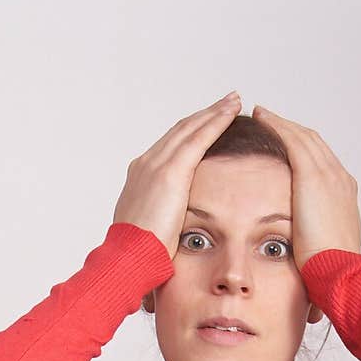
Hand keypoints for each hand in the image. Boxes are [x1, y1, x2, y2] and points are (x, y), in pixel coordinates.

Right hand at [112, 93, 241, 258]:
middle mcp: (146, 164)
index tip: (207, 124)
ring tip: (233, 101)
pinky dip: (216, 122)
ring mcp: (156, 165)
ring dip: (214, 112)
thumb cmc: (139, 256)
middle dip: (204, 115)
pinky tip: (231, 112)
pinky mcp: (171, 172)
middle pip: (180, 131)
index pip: (170, 147)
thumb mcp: (151, 232)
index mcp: (141, 178)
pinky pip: (199, 138)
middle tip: (226, 102)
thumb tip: (172, 230)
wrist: (127, 260)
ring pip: (190, 128)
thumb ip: (163, 220)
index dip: (191, 132)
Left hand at [251, 106, 360, 270]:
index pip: (322, 163)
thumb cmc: (330, 272)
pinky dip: (277, 124)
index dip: (303, 151)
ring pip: (303, 137)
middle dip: (292, 130)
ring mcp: (329, 175)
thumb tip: (301, 254)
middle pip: (314, 143)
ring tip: (262, 113)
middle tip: (271, 119)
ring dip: (282, 122)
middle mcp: (340, 179)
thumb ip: (313, 242)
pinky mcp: (312, 176)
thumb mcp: (324, 251)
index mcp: (344, 196)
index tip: (287, 145)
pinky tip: (261, 116)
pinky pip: (292, 139)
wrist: (340, 272)